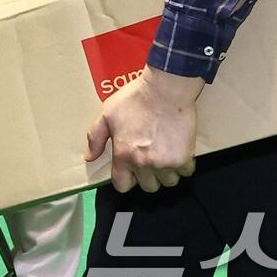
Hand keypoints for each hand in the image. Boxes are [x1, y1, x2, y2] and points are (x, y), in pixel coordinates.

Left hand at [85, 66, 201, 193]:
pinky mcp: (184, 158)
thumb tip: (90, 157)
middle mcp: (143, 164)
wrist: (165, 89)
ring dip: (166, 172)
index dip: (125, 180)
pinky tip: (178, 150)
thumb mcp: (107, 114)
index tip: (130, 171)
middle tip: (149, 159)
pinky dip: (183, 165)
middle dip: (147, 176)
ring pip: (168, 182)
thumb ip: (95, 137)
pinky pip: (186, 172)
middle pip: (148, 187)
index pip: (122, 185)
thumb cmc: (135, 98)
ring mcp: (165, 163)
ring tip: (164, 156)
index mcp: (123, 155)